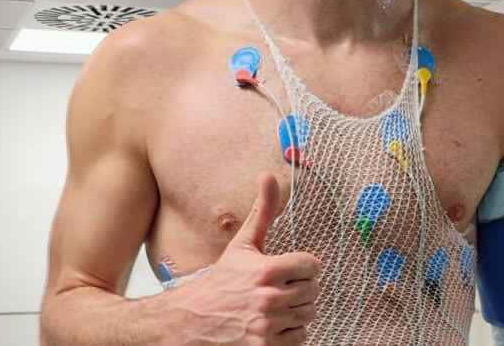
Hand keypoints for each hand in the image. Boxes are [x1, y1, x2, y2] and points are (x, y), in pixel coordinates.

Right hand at [172, 172, 320, 344]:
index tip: (289, 269)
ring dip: (295, 312)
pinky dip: (289, 333)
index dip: (302, 266)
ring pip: (308, 315)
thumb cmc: (219, 281)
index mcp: (267, 269)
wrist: (190, 320)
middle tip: (279, 288)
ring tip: (274, 306)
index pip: (313, 265)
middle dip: (299, 289)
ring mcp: (268, 326)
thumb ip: (262, 211)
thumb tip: (269, 175)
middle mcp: (270, 298)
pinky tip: (271, 324)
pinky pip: (299, 338)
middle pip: (313, 292)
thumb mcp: (242, 244)